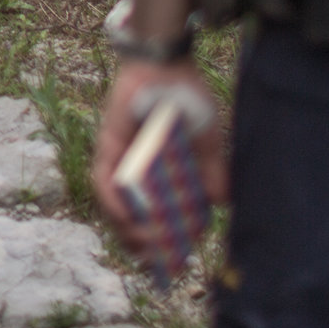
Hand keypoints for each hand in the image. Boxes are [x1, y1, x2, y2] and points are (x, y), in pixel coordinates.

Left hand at [91, 58, 227, 260]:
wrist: (167, 65)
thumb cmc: (188, 100)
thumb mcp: (208, 140)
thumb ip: (214, 170)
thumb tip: (224, 204)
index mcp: (166, 173)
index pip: (162, 216)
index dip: (166, 242)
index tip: (175, 263)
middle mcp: (141, 171)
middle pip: (134, 217)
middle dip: (142, 243)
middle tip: (155, 260)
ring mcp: (123, 160)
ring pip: (115, 204)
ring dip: (127, 227)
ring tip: (144, 242)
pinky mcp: (108, 145)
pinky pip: (104, 178)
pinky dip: (113, 199)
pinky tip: (125, 215)